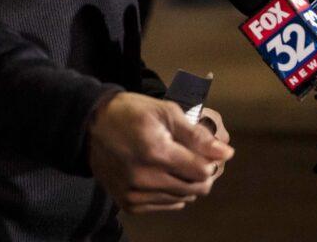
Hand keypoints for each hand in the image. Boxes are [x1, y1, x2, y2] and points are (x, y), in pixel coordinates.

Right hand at [87, 92, 233, 213]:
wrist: (90, 126)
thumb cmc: (131, 112)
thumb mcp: (165, 111)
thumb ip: (197, 135)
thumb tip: (226, 153)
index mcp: (156, 152)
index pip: (203, 171)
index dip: (210, 160)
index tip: (205, 150)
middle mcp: (145, 178)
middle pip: (196, 189)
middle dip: (201, 173)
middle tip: (192, 156)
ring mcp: (135, 194)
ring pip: (182, 198)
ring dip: (186, 182)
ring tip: (173, 162)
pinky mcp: (129, 204)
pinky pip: (166, 204)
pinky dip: (170, 192)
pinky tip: (161, 173)